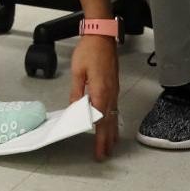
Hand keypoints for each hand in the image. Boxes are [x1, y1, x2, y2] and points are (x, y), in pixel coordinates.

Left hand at [70, 34, 119, 159]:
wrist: (102, 36)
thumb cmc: (89, 51)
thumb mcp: (78, 71)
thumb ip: (76, 92)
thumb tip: (75, 109)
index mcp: (100, 91)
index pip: (100, 120)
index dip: (99, 137)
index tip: (98, 149)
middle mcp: (110, 93)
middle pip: (109, 122)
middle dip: (106, 139)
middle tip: (104, 154)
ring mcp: (114, 90)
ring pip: (114, 116)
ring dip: (111, 132)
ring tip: (110, 145)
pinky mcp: (114, 86)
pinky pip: (115, 108)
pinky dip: (113, 120)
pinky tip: (111, 124)